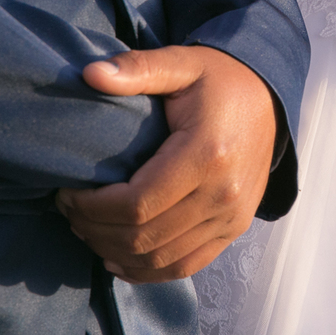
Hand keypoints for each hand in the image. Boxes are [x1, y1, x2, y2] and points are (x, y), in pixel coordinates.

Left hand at [56, 46, 277, 282]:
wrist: (268, 98)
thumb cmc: (219, 80)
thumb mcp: (182, 63)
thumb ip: (138, 68)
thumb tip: (90, 74)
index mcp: (207, 154)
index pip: (137, 204)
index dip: (93, 208)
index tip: (67, 194)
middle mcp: (223, 193)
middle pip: (144, 237)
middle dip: (96, 231)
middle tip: (71, 212)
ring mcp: (232, 216)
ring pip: (160, 259)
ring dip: (115, 253)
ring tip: (89, 230)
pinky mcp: (235, 228)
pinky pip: (186, 266)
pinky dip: (147, 271)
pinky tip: (119, 259)